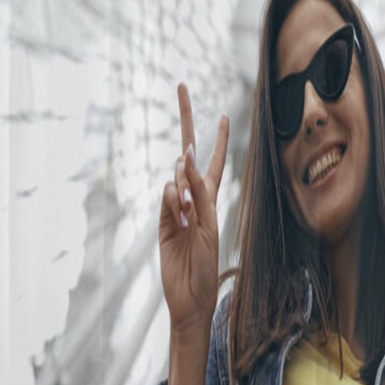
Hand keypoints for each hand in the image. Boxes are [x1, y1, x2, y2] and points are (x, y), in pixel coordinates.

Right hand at [158, 82, 228, 336]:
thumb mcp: (209, 226)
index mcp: (212, 199)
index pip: (215, 161)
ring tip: (189, 218)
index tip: (222, 114)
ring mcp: (176, 206)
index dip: (219, 138)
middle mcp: (195, 197)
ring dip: (184, 192)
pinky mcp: (162, 219)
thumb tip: (185, 163)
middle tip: (181, 87)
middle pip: (188, 155)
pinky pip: (166, 197)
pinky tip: (178, 216)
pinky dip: (173, 201)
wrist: (189, 296)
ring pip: (176, 178)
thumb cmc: (207, 266)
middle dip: (187, 120)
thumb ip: (198, 195)